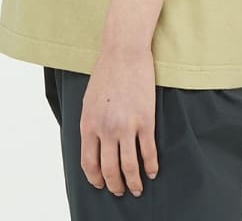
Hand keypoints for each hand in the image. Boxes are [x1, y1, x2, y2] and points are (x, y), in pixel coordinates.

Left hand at [79, 44, 159, 195]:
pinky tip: (153, 171)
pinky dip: (151, 166)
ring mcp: (126, 126)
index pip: (89, 163)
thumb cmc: (106, 73)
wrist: (124, 51)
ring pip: (129, 166)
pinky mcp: (145, 120)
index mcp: (88, 124)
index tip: (101, 184)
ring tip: (138, 187)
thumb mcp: (88, 101)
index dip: (95, 179)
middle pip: (109, 170)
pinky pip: (148, 151)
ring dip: (134, 182)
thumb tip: (94, 146)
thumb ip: (90, 125)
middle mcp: (106, 129)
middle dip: (115, 186)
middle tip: (120, 191)